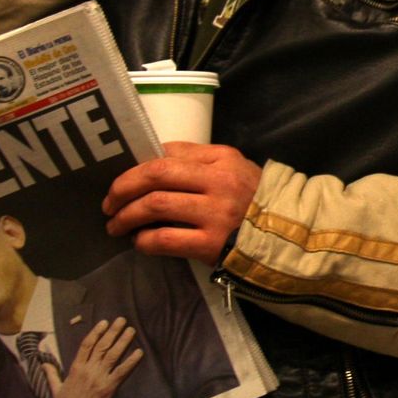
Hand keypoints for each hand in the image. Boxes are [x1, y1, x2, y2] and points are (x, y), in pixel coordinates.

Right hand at [48, 318, 143, 397]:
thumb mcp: (56, 388)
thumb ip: (52, 374)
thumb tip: (44, 363)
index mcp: (75, 368)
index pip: (86, 345)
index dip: (96, 332)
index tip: (104, 322)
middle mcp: (87, 370)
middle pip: (102, 346)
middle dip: (112, 332)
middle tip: (122, 320)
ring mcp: (98, 379)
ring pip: (112, 355)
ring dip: (123, 341)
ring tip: (131, 330)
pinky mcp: (108, 389)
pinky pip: (121, 372)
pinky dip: (131, 362)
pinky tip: (139, 352)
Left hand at [103, 142, 262, 261]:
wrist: (288, 237)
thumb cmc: (254, 201)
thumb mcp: (234, 169)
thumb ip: (198, 162)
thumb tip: (150, 164)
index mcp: (221, 159)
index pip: (167, 153)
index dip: (136, 166)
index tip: (122, 180)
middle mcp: (218, 181)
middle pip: (155, 175)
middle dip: (122, 188)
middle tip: (108, 203)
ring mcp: (215, 213)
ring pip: (154, 205)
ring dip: (126, 216)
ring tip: (116, 225)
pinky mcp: (211, 244)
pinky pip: (165, 239)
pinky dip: (144, 241)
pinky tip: (140, 242)